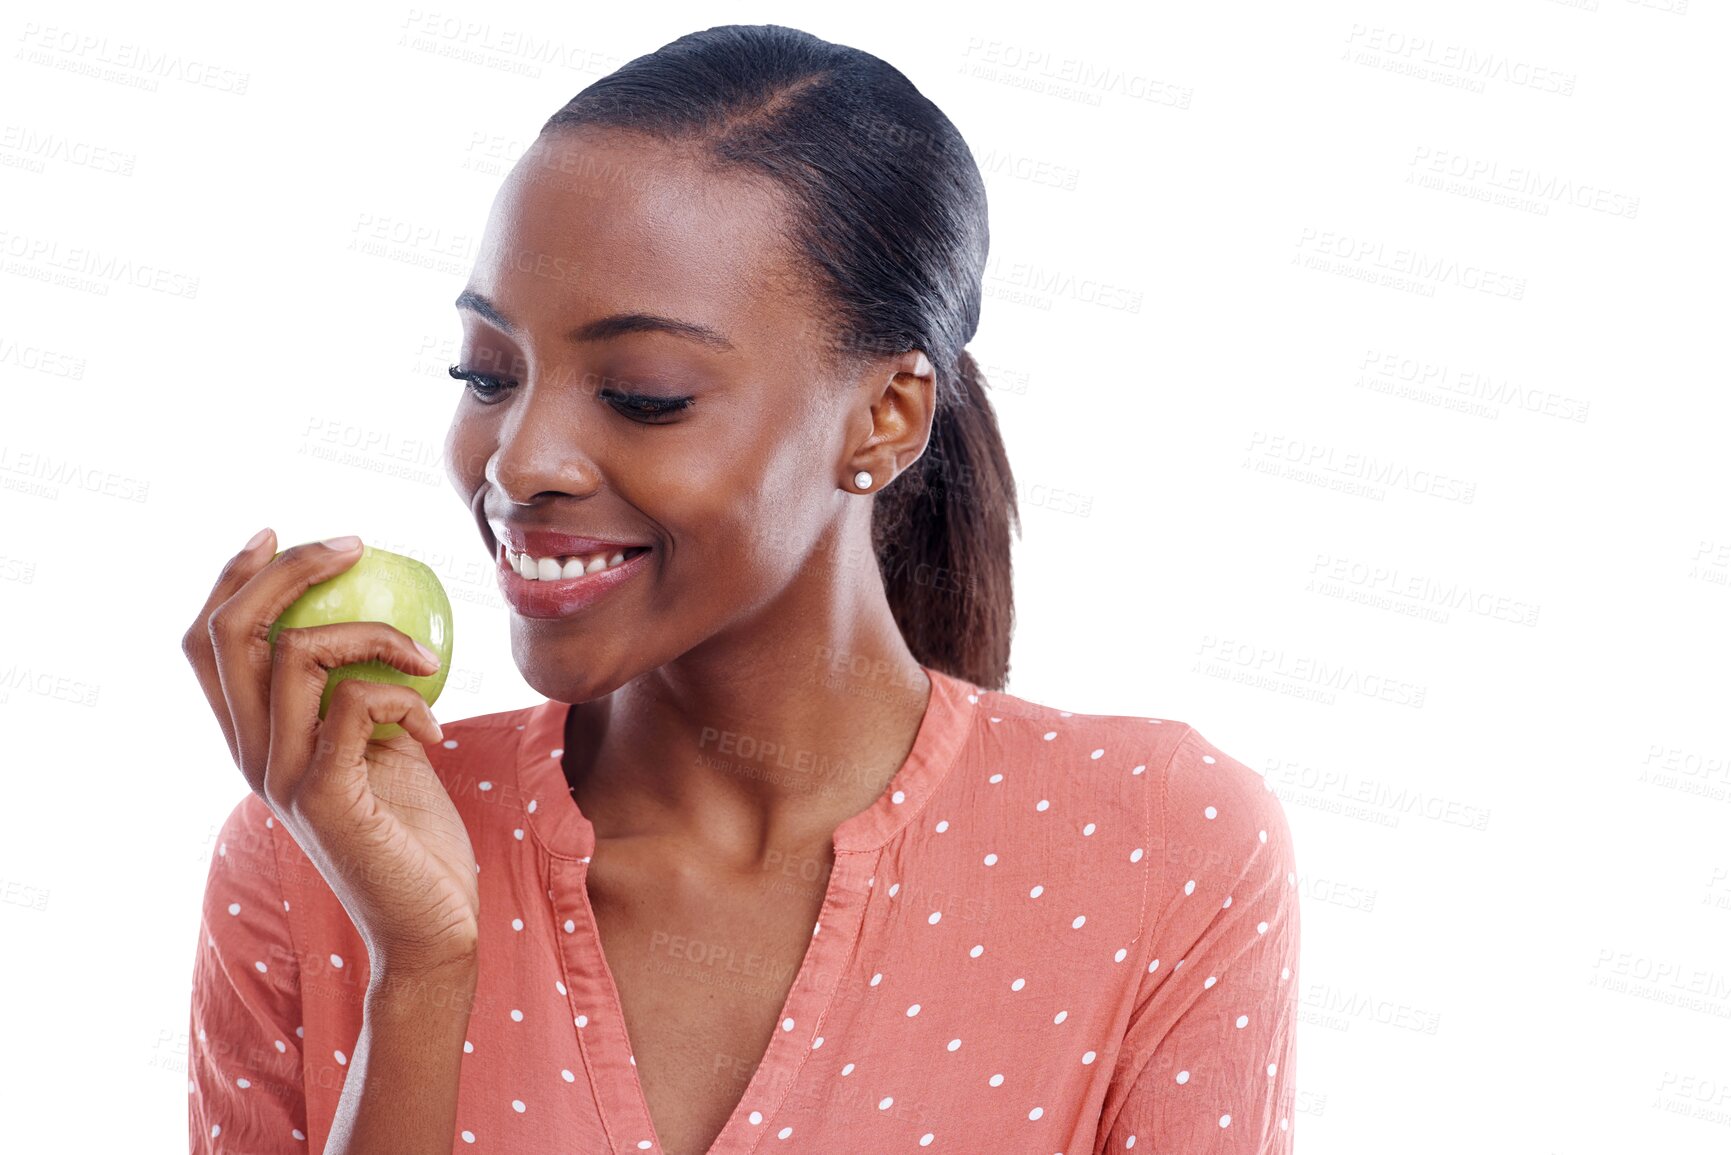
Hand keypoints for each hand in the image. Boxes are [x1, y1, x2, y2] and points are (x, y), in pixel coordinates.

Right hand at [183, 529, 480, 975]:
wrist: (431, 923)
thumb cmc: (414, 835)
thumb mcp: (382, 746)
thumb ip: (360, 695)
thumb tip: (383, 624)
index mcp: (256, 741)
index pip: (208, 644)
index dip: (230, 579)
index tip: (277, 533)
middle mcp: (253, 755)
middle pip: (230, 634)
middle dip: (288, 571)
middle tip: (354, 545)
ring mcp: (282, 777)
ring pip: (295, 656)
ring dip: (373, 633)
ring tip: (424, 657)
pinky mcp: (326, 797)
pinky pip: (353, 704)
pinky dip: (403, 694)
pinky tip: (433, 725)